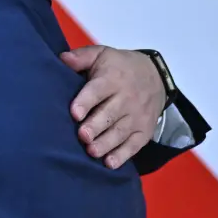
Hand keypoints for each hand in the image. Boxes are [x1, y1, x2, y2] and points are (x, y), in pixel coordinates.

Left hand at [61, 45, 164, 168]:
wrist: (155, 75)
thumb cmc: (118, 66)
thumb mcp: (101, 54)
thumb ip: (81, 57)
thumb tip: (62, 59)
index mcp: (112, 79)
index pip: (98, 90)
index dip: (86, 102)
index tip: (74, 113)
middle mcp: (127, 98)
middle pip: (110, 114)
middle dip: (96, 126)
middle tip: (82, 136)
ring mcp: (137, 116)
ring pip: (121, 131)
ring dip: (106, 143)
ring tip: (92, 152)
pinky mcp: (145, 130)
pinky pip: (135, 144)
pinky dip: (123, 155)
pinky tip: (110, 163)